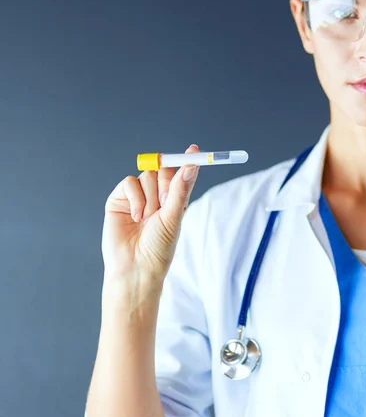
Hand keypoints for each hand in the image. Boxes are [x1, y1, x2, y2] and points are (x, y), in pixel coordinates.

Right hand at [101, 144, 200, 283]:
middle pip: (163, 170)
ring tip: (147, 219)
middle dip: (166, 183)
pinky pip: (129, 182)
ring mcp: (137, 197)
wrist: (135, 267)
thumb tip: (191, 165)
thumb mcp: (173, 217)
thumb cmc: (158, 248)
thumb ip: (180, 189)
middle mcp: (157, 196)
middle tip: (165, 203)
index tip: (195, 149)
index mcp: (174, 201)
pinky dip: (135, 198)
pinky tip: (136, 217)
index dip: (187, 161)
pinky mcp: (119, 199)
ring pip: (147, 175)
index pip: (182, 175)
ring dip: (150, 197)